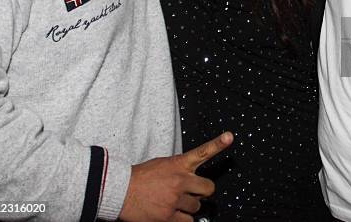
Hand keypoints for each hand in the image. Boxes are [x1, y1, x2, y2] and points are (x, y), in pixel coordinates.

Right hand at [119, 131, 233, 221]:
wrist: (120, 191)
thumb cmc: (140, 177)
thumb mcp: (162, 165)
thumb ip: (179, 169)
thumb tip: (191, 180)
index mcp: (178, 164)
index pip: (202, 151)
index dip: (218, 144)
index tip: (229, 137)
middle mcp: (180, 180)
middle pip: (208, 188)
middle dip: (202, 192)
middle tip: (193, 193)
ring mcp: (175, 199)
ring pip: (196, 207)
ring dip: (188, 207)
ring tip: (173, 203)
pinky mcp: (168, 216)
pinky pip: (186, 221)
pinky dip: (181, 220)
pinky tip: (170, 214)